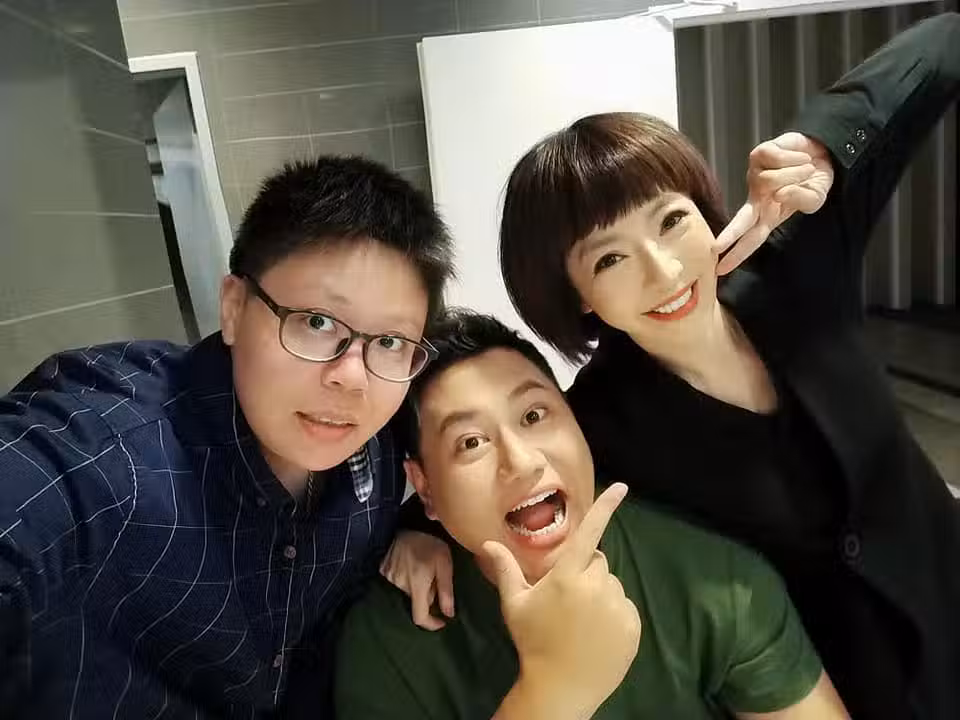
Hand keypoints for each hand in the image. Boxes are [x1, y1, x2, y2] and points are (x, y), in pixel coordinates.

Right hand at [380, 530, 454, 629]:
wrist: (401, 525)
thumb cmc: (427, 543)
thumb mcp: (444, 563)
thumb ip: (446, 589)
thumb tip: (449, 614)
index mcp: (417, 586)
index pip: (420, 617)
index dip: (431, 624)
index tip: (442, 622)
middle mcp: (400, 587)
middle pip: (418, 601)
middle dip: (429, 595)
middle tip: (436, 576)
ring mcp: (390, 579)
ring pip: (410, 591)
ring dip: (419, 585)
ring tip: (424, 566)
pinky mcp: (384, 572)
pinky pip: (400, 582)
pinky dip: (408, 578)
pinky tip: (412, 563)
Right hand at [484, 484, 640, 718]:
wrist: (561, 687)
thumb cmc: (533, 641)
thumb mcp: (515, 605)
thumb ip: (506, 570)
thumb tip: (488, 544)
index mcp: (567, 575)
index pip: (590, 533)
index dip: (606, 507)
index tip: (623, 487)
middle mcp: (596, 585)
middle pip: (597, 563)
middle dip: (585, 572)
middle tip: (566, 599)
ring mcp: (617, 606)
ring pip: (611, 584)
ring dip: (599, 593)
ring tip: (580, 621)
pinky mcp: (632, 625)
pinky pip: (624, 607)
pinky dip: (613, 614)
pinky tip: (595, 634)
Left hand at [715, 132, 834, 274]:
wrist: (822, 153)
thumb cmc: (814, 181)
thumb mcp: (815, 199)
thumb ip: (800, 200)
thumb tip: (779, 193)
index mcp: (768, 214)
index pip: (751, 238)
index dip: (737, 253)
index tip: (720, 269)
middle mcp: (757, 196)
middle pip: (742, 218)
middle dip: (731, 233)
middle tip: (715, 248)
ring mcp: (755, 175)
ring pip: (772, 180)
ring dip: (798, 173)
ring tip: (805, 169)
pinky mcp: (759, 154)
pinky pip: (778, 159)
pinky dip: (796, 158)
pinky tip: (799, 158)